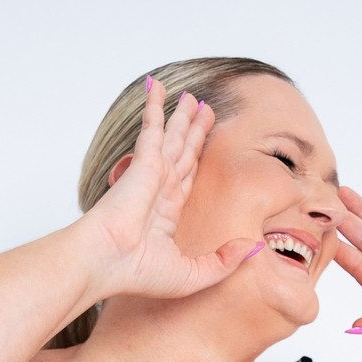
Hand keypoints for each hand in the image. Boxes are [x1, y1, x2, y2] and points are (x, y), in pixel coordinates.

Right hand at [84, 77, 263, 301]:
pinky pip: (153, 126)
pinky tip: (156, 86)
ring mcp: (152, 174)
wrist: (107, 262)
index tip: (203, 147)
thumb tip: (254, 247)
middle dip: (194, 132)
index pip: (187, 179)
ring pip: (173, 136)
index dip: (197, 160)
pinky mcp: (145, 162)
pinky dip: (154, 106)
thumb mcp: (193, 275)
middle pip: (183, 153)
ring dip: (181, 116)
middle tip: (204, 110)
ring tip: (191, 97)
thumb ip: (224, 262)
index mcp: (167, 214)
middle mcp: (160, 191)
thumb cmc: (139, 274)